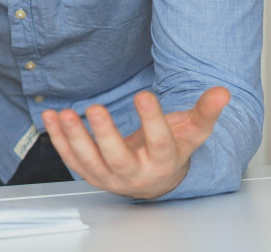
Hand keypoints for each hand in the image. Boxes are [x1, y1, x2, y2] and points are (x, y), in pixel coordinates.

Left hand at [41, 87, 229, 198]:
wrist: (153, 179)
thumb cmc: (169, 150)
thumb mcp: (191, 132)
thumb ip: (204, 112)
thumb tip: (221, 92)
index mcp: (162, 162)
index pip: (159, 143)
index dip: (152, 120)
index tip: (144, 95)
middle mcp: (134, 173)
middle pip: (118, 159)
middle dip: (105, 135)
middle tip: (96, 108)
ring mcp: (109, 176)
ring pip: (88, 162)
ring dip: (74, 137)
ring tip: (64, 113)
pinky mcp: (88, 173)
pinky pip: (69, 158)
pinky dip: (57, 138)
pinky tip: (50, 116)